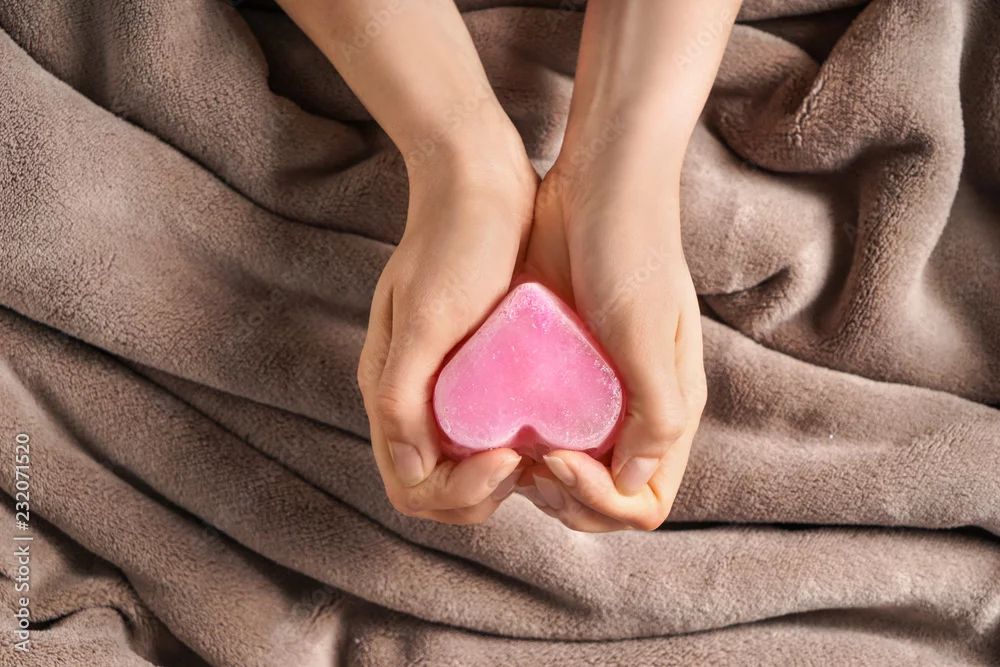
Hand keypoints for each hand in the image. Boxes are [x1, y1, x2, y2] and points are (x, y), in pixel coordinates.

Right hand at [357, 132, 537, 524]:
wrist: (479, 177)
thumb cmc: (457, 241)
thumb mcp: (427, 318)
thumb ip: (402, 397)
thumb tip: (411, 473)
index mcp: (388, 389)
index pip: (414, 485)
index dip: (459, 492)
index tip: (507, 459)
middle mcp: (412, 392)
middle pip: (440, 483)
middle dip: (483, 492)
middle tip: (532, 461)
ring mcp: (444, 377)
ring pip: (467, 458)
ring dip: (502, 471)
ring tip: (546, 448)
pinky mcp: (476, 360)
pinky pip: (490, 421)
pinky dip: (515, 437)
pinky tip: (550, 423)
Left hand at [520, 134, 707, 531]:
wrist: (596, 183)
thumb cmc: (631, 250)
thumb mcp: (647, 333)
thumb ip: (657, 413)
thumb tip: (632, 483)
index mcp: (668, 408)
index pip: (642, 500)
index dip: (600, 501)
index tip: (558, 461)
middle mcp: (633, 406)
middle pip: (602, 493)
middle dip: (564, 497)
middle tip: (525, 462)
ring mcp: (594, 387)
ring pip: (568, 463)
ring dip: (535, 473)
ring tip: (503, 447)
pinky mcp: (557, 363)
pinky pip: (540, 419)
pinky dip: (517, 434)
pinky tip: (490, 419)